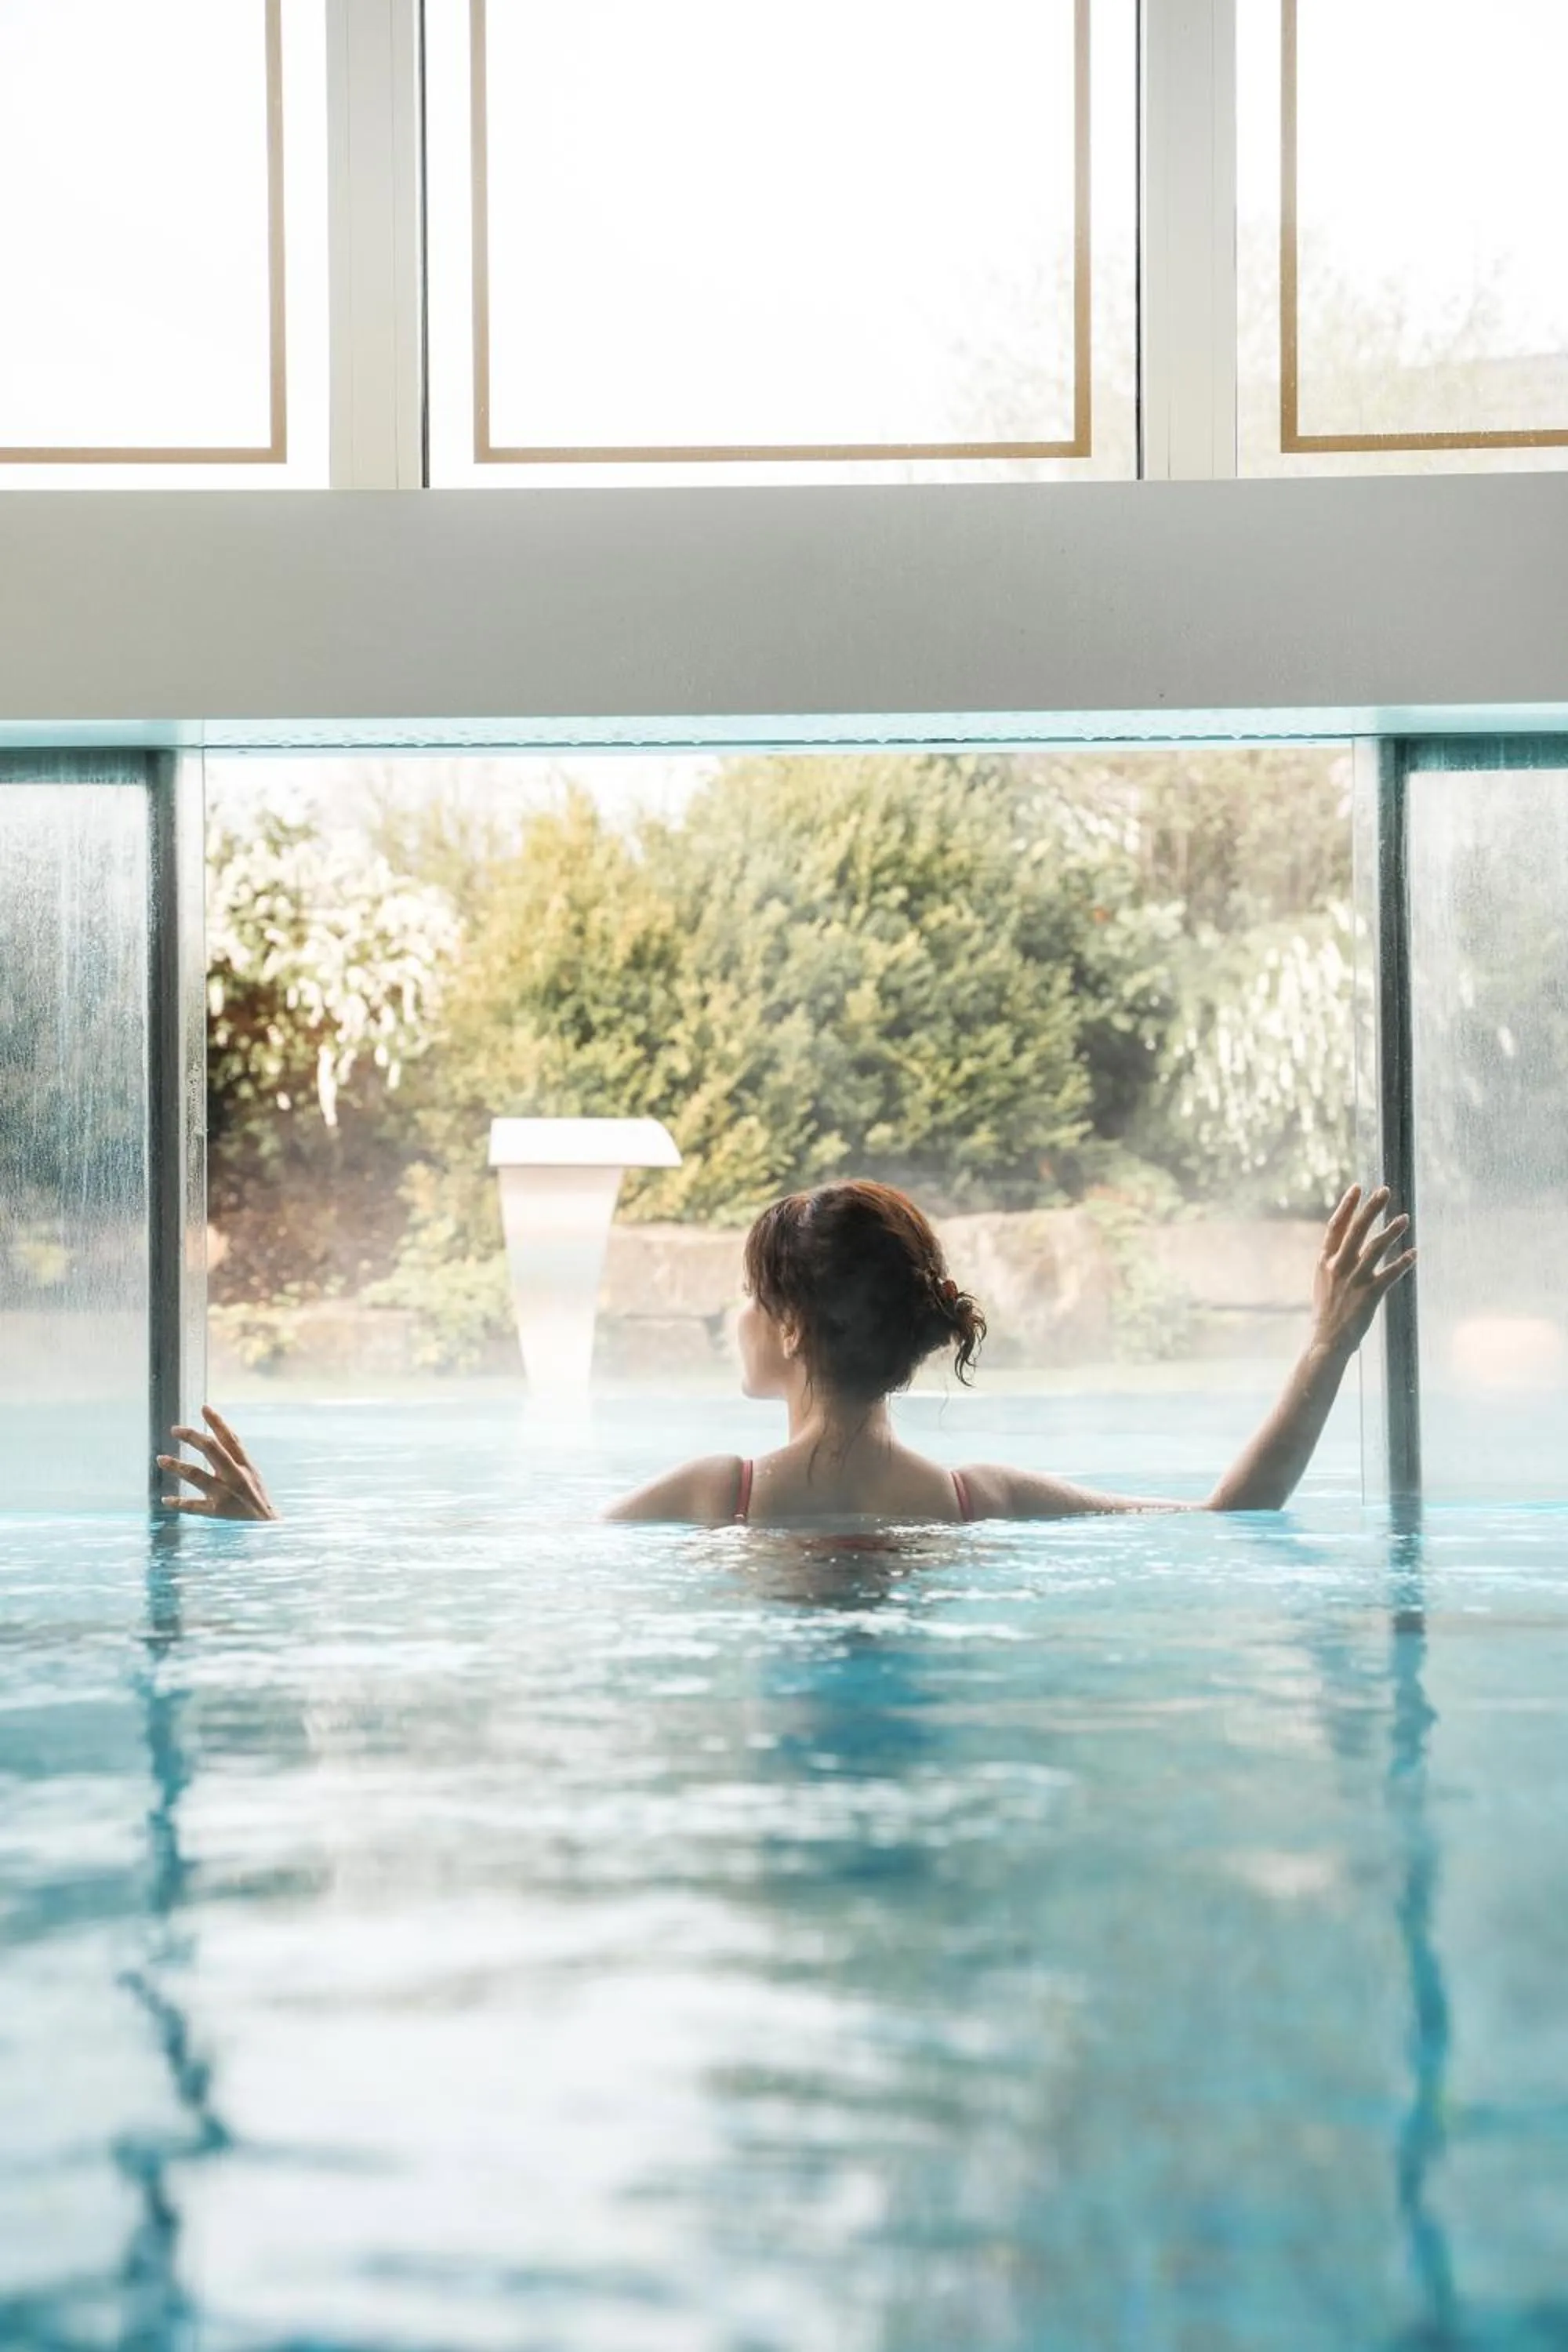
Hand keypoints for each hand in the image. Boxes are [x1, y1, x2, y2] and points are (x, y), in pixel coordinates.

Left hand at [158, 1406, 278, 1520]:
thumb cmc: (258, 1499)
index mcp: (246, 1466)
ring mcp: (226, 1494)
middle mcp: (236, 1477)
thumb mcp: (252, 1475)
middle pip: (212, 1450)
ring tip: (160, 1459)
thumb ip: (236, 1459)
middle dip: (193, 1437)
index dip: (218, 1422)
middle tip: (175, 1430)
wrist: (268, 1528)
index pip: (231, 1439)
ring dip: (177, 1465)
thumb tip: (219, 1437)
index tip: (204, 1407)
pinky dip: (179, 1502)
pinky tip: (165, 1499)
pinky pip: (195, 1506)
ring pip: (197, 1475)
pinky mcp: (218, 1512)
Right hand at [1311, 1184, 1414, 1360]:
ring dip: (1392, 1231)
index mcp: (1325, 1261)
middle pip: (1357, 1230)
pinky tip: (1414, 1254)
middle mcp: (1338, 1267)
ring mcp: (1354, 1280)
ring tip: (1406, 1218)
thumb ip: (1334, 1262)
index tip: (1358, 1187)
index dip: (1347, 1206)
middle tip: (1385, 1191)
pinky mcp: (1369, 1295)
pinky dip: (1403, 1263)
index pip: (1336, 1227)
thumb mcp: (1324, 1281)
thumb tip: (1346, 1244)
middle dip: (1371, 1208)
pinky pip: (1389, 1275)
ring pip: (1375, 1248)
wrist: (1325, 1340)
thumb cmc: (1327, 1312)